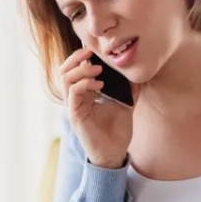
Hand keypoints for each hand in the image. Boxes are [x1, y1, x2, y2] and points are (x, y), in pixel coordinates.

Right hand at [59, 47, 137, 168]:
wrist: (115, 152)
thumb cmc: (117, 130)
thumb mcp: (125, 102)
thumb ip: (128, 87)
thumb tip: (136, 70)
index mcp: (84, 93)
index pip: (74, 69)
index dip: (80, 56)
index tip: (95, 49)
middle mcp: (75, 98)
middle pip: (64, 70)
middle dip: (76, 58)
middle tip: (91, 52)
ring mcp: (73, 106)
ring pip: (65, 79)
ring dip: (81, 70)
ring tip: (98, 69)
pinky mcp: (75, 115)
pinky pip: (72, 94)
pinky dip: (84, 84)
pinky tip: (99, 85)